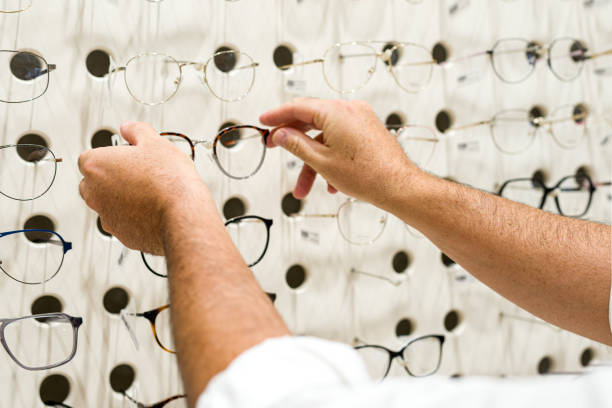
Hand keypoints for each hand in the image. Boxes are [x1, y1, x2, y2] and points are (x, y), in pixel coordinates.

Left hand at [78, 121, 213, 254]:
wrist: (182, 214)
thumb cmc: (168, 179)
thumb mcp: (155, 142)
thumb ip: (136, 130)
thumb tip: (128, 128)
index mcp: (95, 165)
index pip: (90, 157)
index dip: (112, 156)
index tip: (129, 157)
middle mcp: (93, 193)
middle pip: (93, 183)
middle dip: (111, 178)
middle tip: (138, 174)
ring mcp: (106, 216)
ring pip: (108, 204)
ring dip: (122, 198)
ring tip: (151, 193)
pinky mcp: (121, 235)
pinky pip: (123, 222)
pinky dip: (134, 217)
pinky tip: (154, 209)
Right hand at [259, 98, 420, 207]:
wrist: (398, 186)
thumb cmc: (366, 175)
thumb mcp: (321, 161)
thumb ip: (296, 144)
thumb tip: (281, 134)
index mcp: (336, 111)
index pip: (297, 107)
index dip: (277, 115)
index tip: (264, 121)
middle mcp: (350, 110)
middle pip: (311, 120)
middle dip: (293, 141)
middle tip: (275, 148)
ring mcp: (361, 119)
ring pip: (326, 136)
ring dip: (313, 160)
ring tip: (305, 187)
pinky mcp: (368, 131)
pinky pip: (341, 140)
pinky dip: (330, 157)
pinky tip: (330, 182)